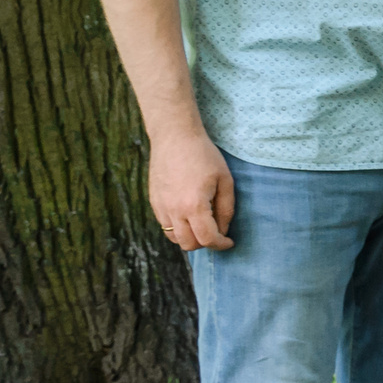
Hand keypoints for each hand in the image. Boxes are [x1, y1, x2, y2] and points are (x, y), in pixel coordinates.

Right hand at [149, 132, 234, 251]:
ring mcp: (161, 207)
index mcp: (194, 206)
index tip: (229, 241)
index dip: (221, 244)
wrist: (175, 137)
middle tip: (217, 233)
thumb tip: (223, 230)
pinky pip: (165, 225)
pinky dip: (178, 228)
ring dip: (190, 237)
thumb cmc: (204, 156)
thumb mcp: (225, 181)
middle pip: (189, 244)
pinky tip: (188, 215)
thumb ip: (226, 209)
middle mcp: (174, 210)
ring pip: (174, 238)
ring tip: (202, 225)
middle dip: (206, 243)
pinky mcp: (154, 201)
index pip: (208, 239)